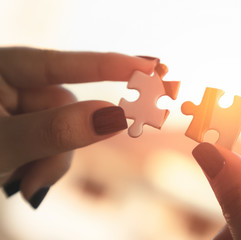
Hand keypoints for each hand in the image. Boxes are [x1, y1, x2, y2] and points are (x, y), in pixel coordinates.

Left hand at [0, 47, 157, 208]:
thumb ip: (54, 130)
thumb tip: (116, 115)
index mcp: (1, 69)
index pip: (65, 63)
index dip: (110, 65)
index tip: (151, 66)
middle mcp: (16, 84)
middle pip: (69, 106)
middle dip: (66, 140)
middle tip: (42, 174)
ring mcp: (24, 108)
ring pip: (68, 130)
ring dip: (54, 160)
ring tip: (23, 183)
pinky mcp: (30, 130)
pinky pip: (58, 145)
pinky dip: (49, 166)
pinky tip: (27, 179)